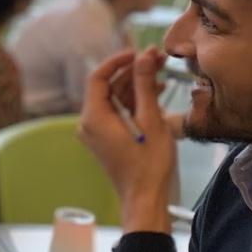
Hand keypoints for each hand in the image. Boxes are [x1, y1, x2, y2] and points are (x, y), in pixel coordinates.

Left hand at [78, 47, 174, 232]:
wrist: (145, 199)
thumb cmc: (148, 164)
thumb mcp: (151, 119)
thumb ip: (144, 85)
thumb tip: (144, 56)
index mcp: (93, 117)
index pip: (98, 77)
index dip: (118, 60)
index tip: (139, 52)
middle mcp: (89, 123)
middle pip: (109, 87)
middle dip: (133, 71)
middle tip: (158, 58)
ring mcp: (98, 132)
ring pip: (116, 99)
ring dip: (137, 85)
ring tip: (162, 72)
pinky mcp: (108, 139)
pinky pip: (119, 113)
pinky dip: (135, 102)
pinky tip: (157, 93)